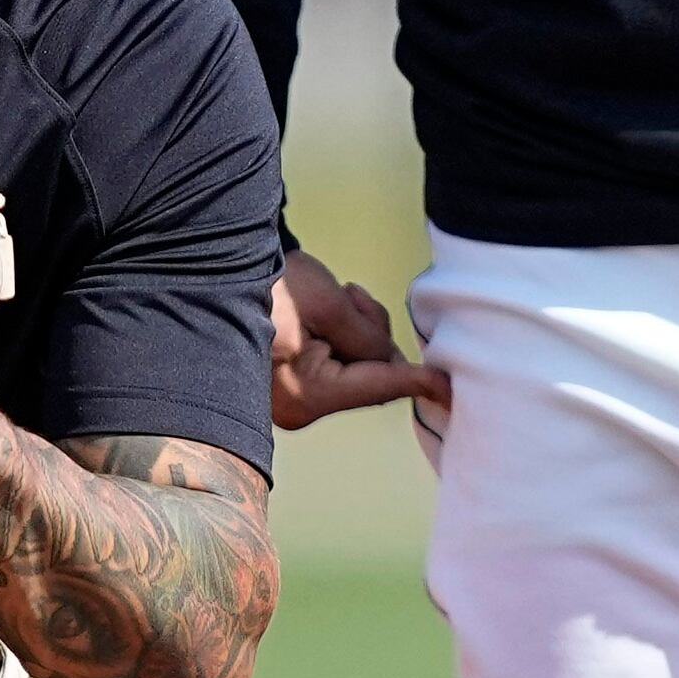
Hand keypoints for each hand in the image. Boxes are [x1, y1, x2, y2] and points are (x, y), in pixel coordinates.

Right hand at [269, 247, 445, 429]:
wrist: (226, 272)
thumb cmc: (272, 286)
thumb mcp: (329, 306)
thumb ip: (370, 341)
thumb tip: (393, 364)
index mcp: (305, 393)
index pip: (376, 388)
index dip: (418, 383)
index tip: (452, 391)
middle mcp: (298, 405)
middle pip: (370, 378)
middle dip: (373, 337)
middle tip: (349, 298)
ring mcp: (294, 396)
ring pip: (359, 367)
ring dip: (359, 329)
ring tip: (332, 297)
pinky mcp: (294, 381)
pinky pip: (341, 363)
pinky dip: (344, 335)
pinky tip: (325, 309)